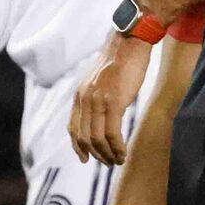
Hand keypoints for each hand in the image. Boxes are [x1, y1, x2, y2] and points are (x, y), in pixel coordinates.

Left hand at [69, 33, 150, 164]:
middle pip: (85, 138)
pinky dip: (117, 147)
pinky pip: (112, 133)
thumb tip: (106, 116)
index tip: (86, 158)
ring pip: (98, 139)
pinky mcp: (114, 102)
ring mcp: (98, 101)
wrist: (131, 42)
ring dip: (108, 154)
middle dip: (96, 155)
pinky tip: (123, 152)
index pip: (73, 128)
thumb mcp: (102, 80)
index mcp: (80, 95)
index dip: (78, 147)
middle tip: (109, 162)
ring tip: (118, 160)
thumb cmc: (122, 60)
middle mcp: (85, 99)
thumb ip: (98, 97)